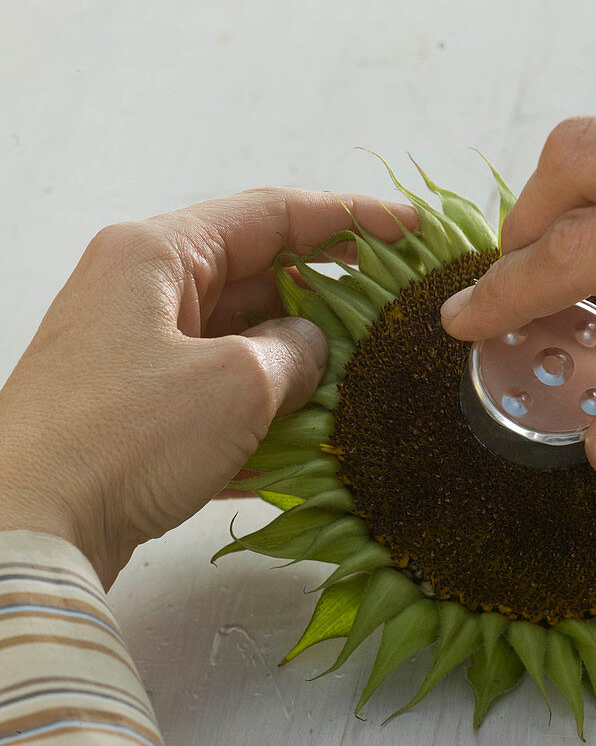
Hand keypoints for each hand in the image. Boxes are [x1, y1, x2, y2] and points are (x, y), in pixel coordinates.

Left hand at [0, 189, 414, 586]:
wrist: (27, 531)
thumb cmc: (120, 438)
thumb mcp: (236, 381)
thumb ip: (294, 352)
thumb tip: (310, 350)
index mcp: (158, 255)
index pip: (271, 214)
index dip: (348, 218)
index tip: (408, 230)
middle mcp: (143, 292)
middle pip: (258, 275)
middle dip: (327, 298)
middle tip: (391, 313)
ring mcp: (138, 352)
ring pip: (242, 339)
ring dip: (299, 362)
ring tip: (361, 382)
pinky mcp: (137, 409)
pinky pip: (219, 392)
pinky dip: (263, 409)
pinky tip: (307, 440)